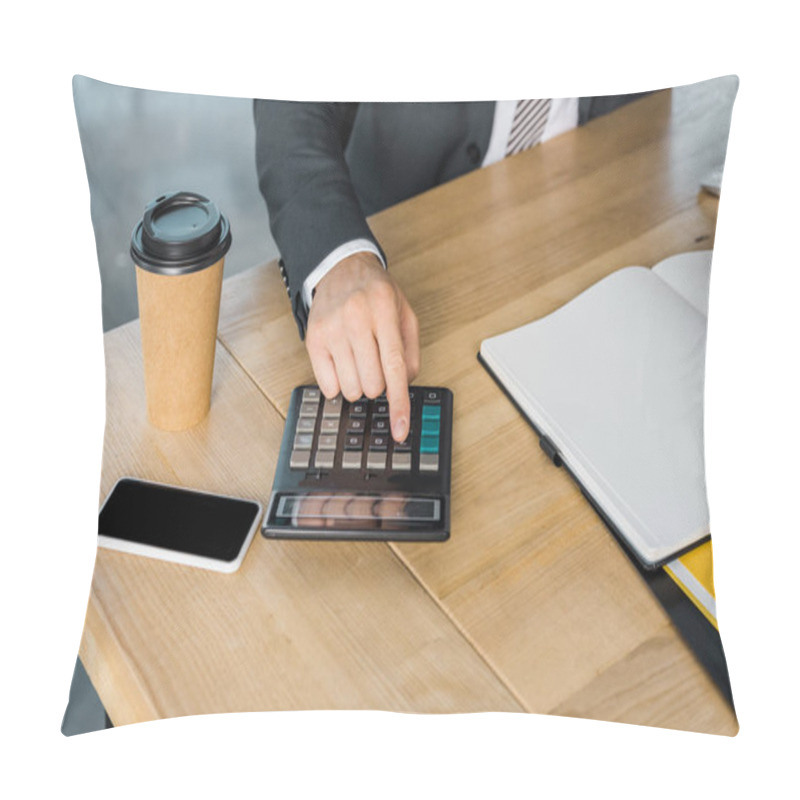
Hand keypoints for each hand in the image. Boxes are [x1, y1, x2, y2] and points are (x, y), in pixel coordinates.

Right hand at [305, 252, 419, 441]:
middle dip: (379, 383)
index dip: (399, 403)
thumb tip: (403, 387)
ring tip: (360, 359)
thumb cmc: (376, 293)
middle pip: (372, 384)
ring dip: (360, 383)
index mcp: (383, 311)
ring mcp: (331, 330)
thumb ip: (411, 352)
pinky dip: (340, 382)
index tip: (400, 429)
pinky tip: (343, 362)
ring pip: (351, 388)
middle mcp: (355, 319)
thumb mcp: (405, 313)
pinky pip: (328, 386)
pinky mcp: (313, 340)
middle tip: (377, 363)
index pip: (394, 368)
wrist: (340, 268)